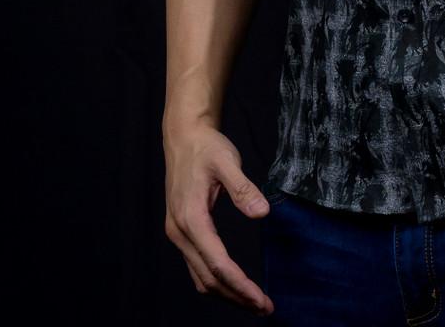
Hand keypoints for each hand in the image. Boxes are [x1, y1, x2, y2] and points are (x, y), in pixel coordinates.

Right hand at [163, 120, 274, 315]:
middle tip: (265, 307)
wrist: (184, 137)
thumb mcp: (227, 160)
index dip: (240, 285)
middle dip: (237, 296)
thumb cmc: (206, 147)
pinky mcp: (183, 231)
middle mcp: (180, 232)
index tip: (261, 299)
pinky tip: (234, 284)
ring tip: (253, 302)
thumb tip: (262, 213)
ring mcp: (179, 234)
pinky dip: (217, 281)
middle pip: (208, 278)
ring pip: (201, 277)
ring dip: (227, 294)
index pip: (217, 263)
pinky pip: (198, 266)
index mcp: (190, 218)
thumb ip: (243, 188)